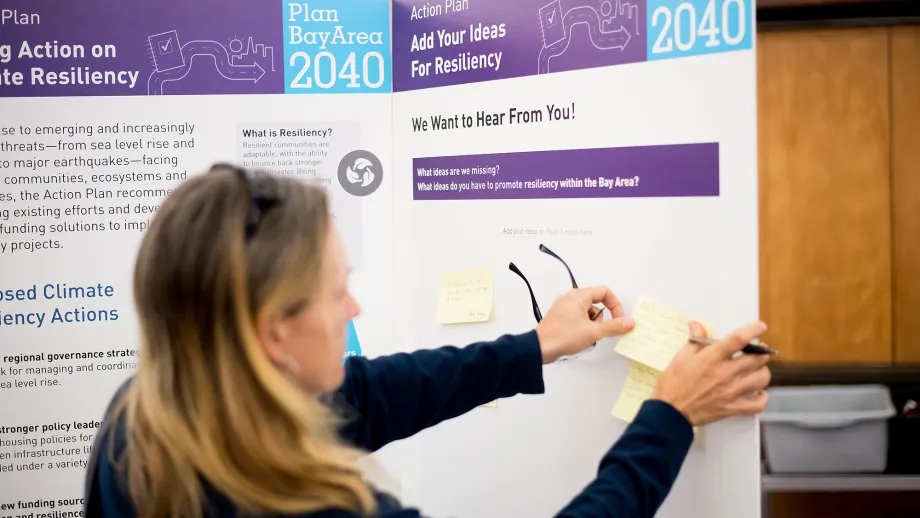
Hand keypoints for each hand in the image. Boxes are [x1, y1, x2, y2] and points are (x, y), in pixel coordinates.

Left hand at [536, 286, 634, 363]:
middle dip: (601, 319)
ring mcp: (564, 308)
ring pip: (588, 313)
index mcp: (578, 296)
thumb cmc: (564, 336)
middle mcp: (570, 298)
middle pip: (597, 303)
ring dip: (592, 325)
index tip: (619, 320)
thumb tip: (630, 322)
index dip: (615, 305)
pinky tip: (577, 338)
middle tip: (596, 330)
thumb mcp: (594, 332)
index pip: (604, 292)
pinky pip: (578, 318)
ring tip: (584, 336)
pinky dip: (583, 327)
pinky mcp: (560, 318)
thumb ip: (614, 326)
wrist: (541, 348)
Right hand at [652, 321, 771, 425]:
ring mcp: (731, 392)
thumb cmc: (674, 383)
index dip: (753, 330)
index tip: (760, 326)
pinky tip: (758, 392)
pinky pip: (758, 404)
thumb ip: (695, 340)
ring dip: (763, 371)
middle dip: (761, 351)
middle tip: (758, 349)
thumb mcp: (681, 357)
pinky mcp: (733, 408)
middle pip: (757, 358)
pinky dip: (762, 398)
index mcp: (712, 358)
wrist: (670, 411)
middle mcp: (726, 373)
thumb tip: (697, 325)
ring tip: (757, 369)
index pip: (739, 339)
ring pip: (761, 379)